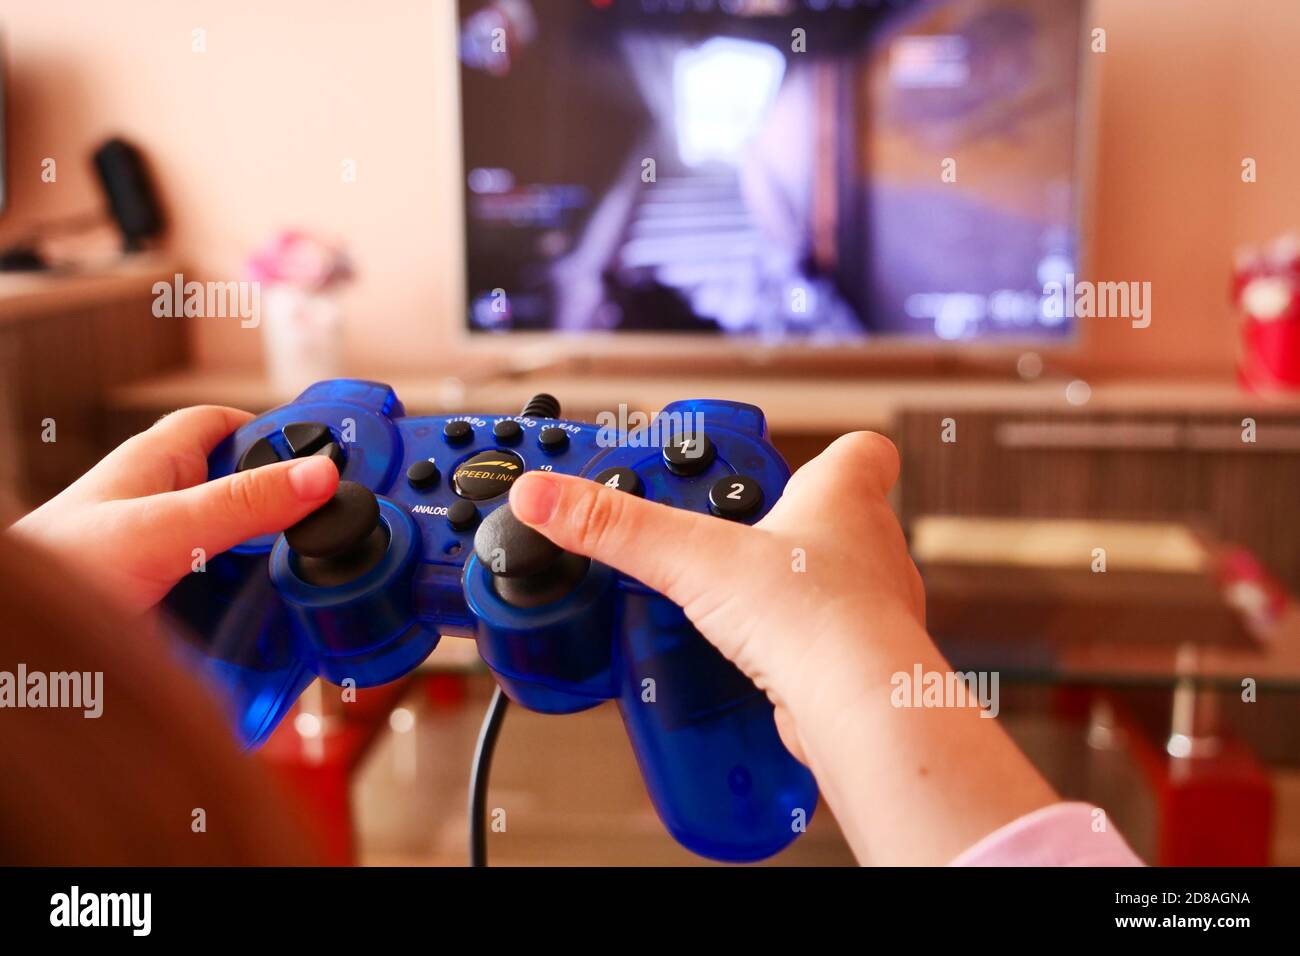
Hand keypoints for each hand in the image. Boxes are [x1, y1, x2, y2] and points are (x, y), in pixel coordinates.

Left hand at [9, 406, 338, 614]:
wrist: (16, 647)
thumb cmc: (55, 573)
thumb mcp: (161, 531)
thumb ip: (240, 504)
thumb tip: (317, 475)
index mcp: (156, 464)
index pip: (225, 424)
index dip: (274, 431)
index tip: (326, 456)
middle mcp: (159, 505)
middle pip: (241, 492)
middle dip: (283, 514)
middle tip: (327, 535)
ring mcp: (160, 557)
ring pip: (235, 552)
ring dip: (267, 573)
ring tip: (307, 591)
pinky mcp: (163, 605)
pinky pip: (221, 602)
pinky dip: (247, 617)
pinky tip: (265, 636)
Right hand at [508, 432, 1056, 864]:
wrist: (860, 706)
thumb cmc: (815, 616)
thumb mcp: (694, 558)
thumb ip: (618, 527)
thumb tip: (547, 495)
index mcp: (844, 500)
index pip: (862, 451)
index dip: (827, 451)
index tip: (783, 464)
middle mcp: (870, 550)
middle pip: (839, 519)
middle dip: (783, 526)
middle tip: (731, 536)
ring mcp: (871, 609)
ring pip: (835, 584)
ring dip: (789, 589)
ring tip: (736, 601)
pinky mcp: (856, 663)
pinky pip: (823, 643)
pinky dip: (791, 648)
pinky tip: (756, 660)